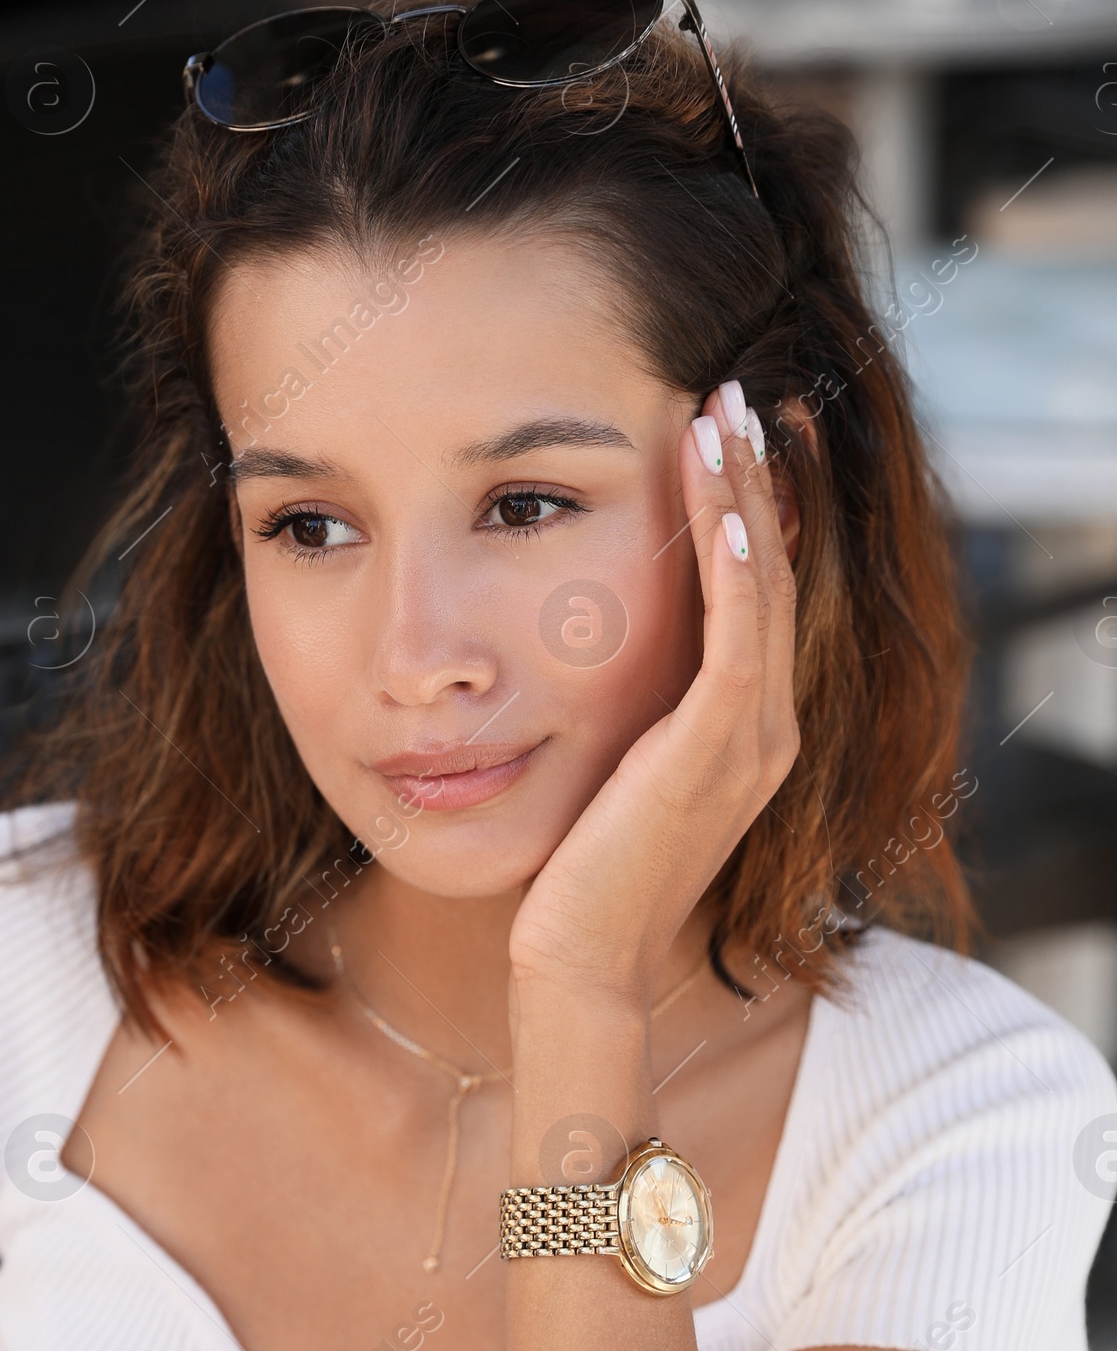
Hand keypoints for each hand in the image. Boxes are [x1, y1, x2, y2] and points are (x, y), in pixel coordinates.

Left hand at [507, 384, 799, 1003]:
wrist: (578, 960)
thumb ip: (622, 711)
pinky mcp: (718, 750)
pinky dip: (735, 561)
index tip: (726, 431)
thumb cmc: (576, 873)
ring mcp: (751, 740)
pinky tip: (721, 500)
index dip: (751, 506)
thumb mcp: (607, 769)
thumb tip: (573, 648)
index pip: (760, 594)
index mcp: (743, 731)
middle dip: (757, 476)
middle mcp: (765, 728)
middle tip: (739, 390)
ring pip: (765, 586)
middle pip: (777, 572)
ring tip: (726, 411)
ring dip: (745, 493)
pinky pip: (738, 634)